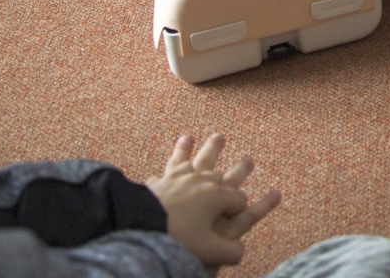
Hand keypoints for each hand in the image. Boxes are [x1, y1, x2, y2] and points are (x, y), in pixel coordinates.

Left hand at [146, 133, 279, 275]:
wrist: (141, 227)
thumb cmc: (177, 239)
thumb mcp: (209, 251)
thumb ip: (230, 251)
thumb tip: (240, 251)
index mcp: (216, 197)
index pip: (237, 200)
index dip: (241, 208)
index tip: (242, 212)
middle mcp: (201, 181)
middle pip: (223, 174)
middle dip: (239, 169)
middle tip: (249, 160)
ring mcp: (181, 177)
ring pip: (200, 160)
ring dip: (211, 149)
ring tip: (218, 138)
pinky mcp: (162, 178)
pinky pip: (175, 161)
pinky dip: (181, 151)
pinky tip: (183, 143)